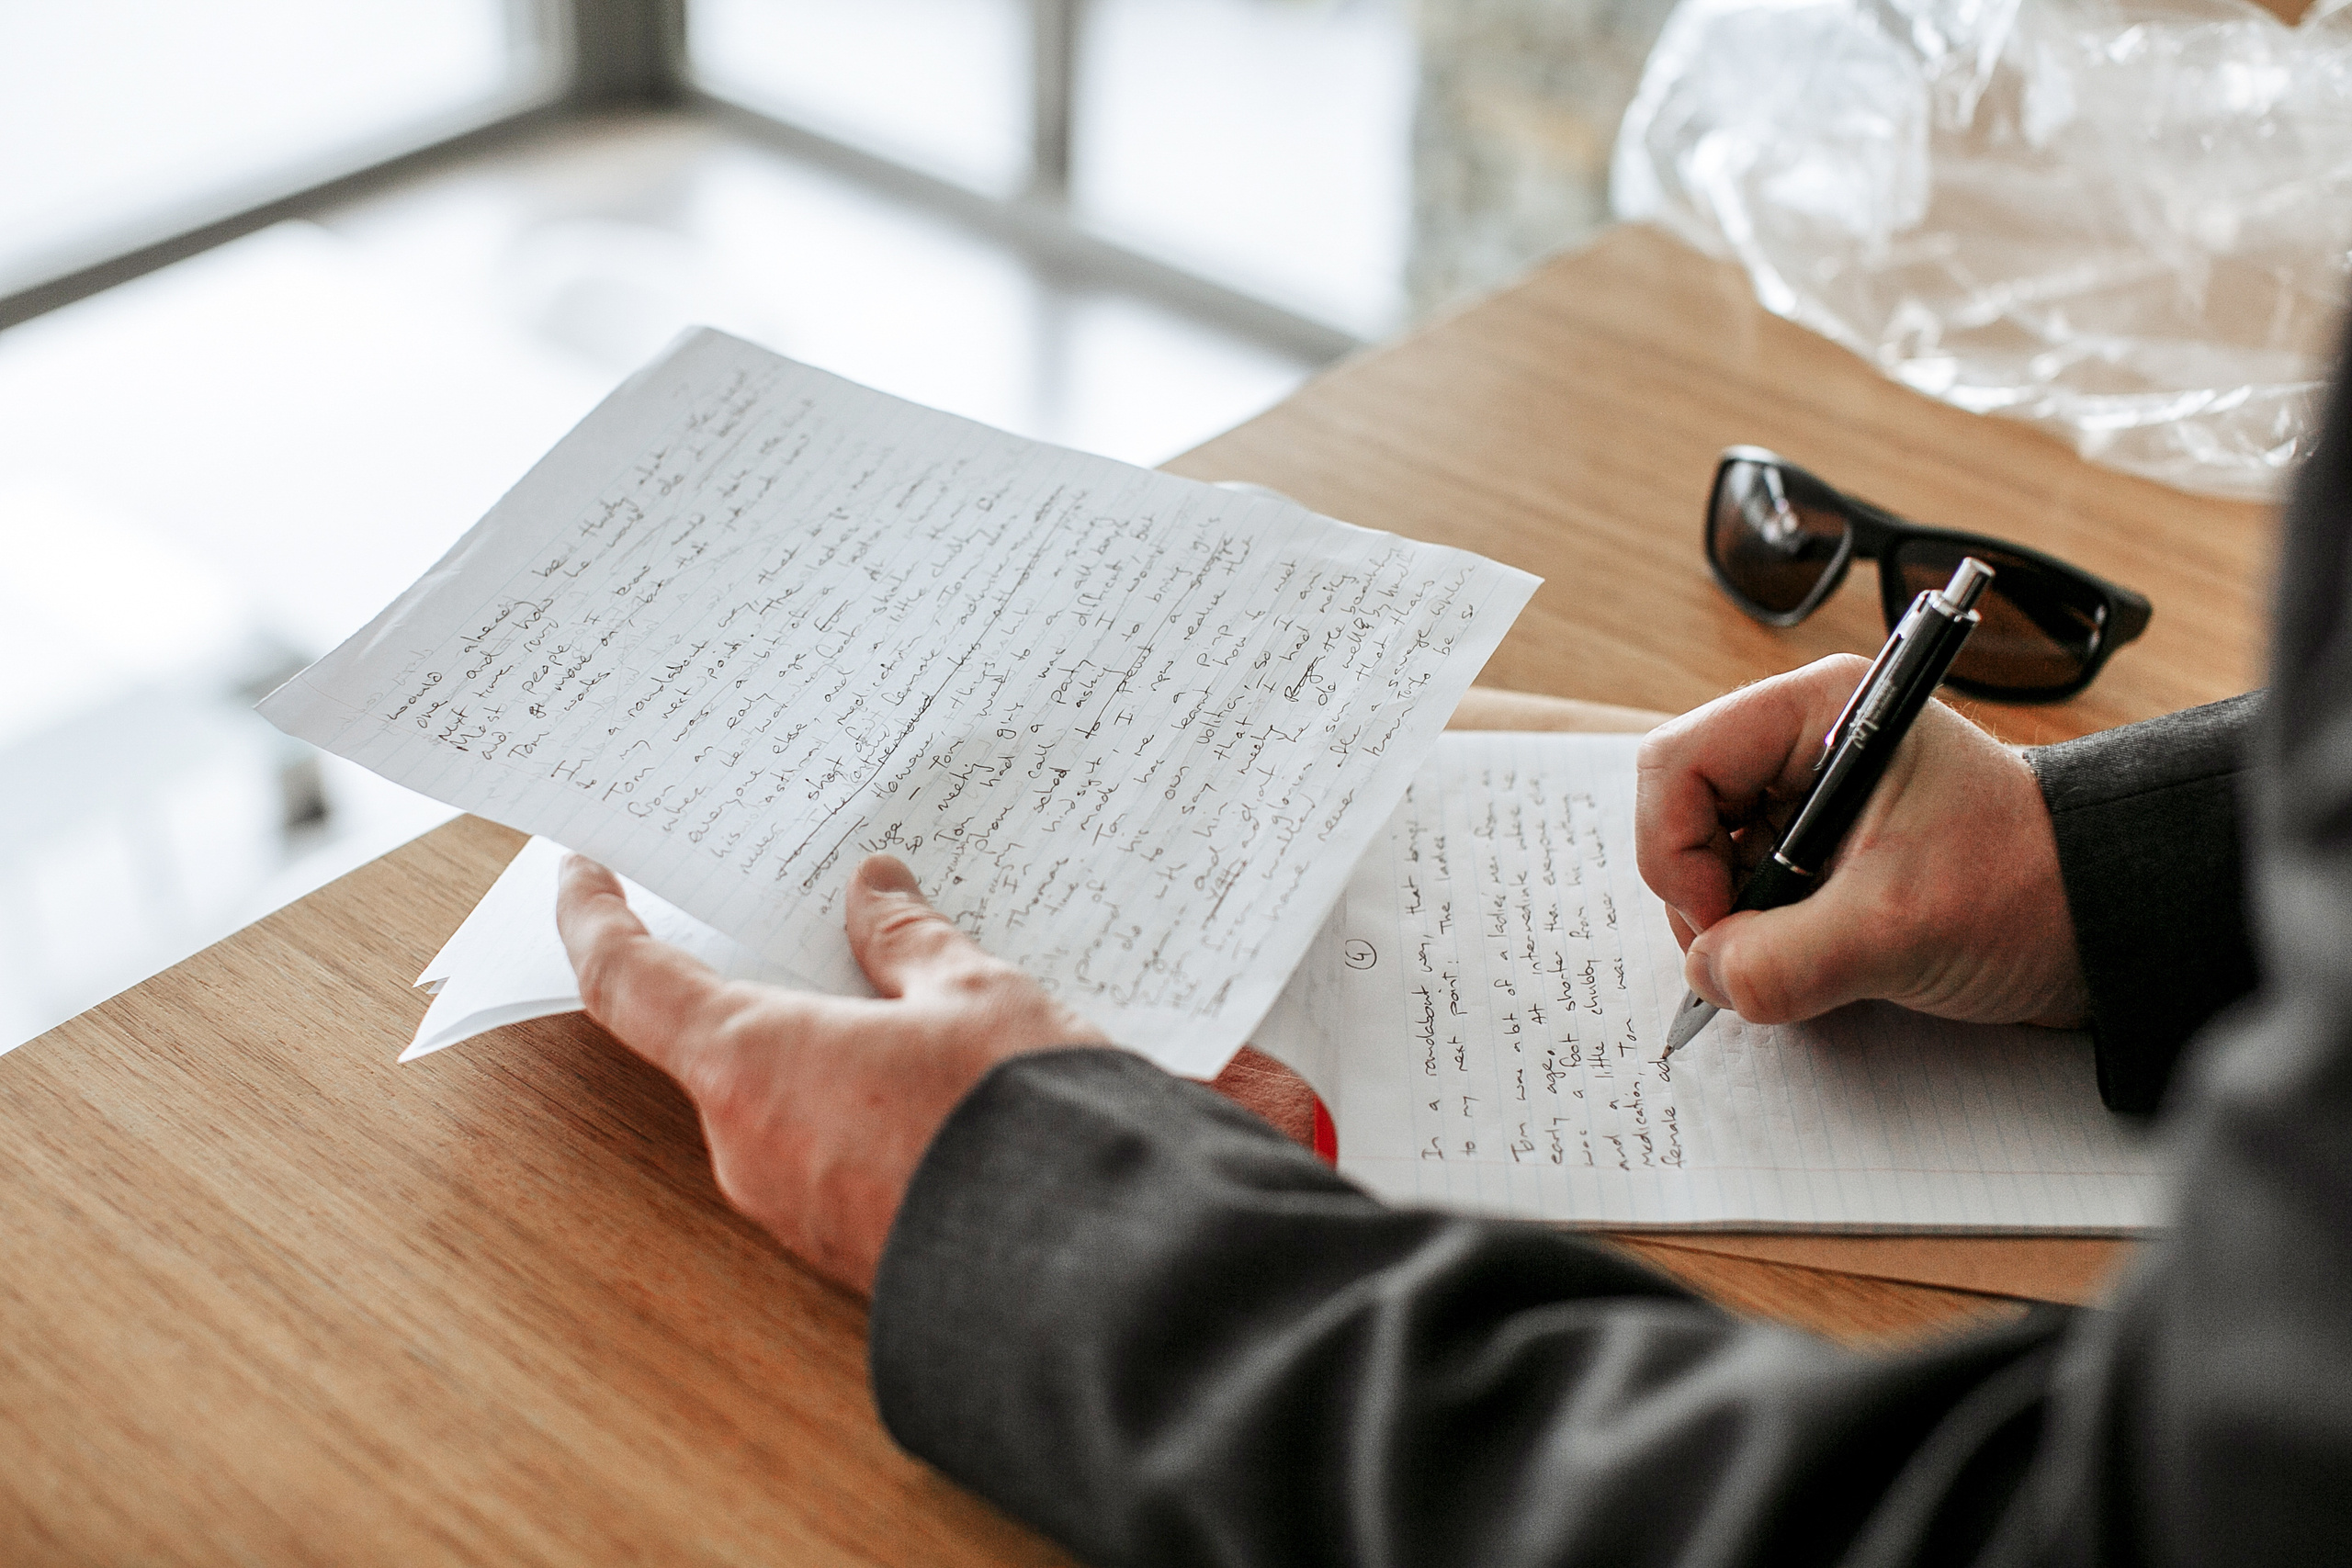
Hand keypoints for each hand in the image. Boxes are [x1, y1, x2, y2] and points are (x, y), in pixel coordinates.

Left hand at [556, 851, 1107, 1293]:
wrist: (1087, 1272)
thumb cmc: (1017, 1119)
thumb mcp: (976, 994)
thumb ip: (909, 941)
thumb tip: (875, 893)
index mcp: (751, 1063)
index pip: (627, 979)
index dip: (594, 916)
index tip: (584, 873)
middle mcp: (745, 1145)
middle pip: (714, 1043)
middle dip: (763, 988)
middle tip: (817, 930)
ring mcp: (789, 1210)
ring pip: (776, 1104)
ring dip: (820, 1054)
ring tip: (910, 1011)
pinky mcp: (839, 1251)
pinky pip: (820, 1158)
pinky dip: (852, 1111)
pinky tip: (931, 1087)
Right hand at [1635, 655, 2087, 1029]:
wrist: (2104, 922)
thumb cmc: (2027, 889)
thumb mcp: (1898, 927)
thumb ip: (1785, 958)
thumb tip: (1710, 977)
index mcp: (1821, 715)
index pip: (1679, 762)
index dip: (1674, 848)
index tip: (1720, 920)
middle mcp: (1803, 746)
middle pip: (1681, 811)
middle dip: (1700, 894)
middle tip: (1749, 954)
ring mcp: (1807, 801)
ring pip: (1705, 857)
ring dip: (1729, 923)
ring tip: (1794, 959)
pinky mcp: (1819, 852)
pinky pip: (1742, 890)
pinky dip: (1755, 937)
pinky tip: (1804, 959)